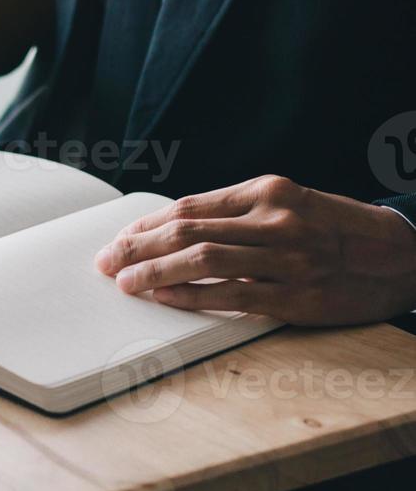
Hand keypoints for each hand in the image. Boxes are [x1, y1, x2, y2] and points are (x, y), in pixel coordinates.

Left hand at [95, 175, 415, 325]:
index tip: (118, 239)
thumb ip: (237, 213)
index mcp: (268, 192)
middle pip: (186, 232)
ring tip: (125, 282)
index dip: (146, 226)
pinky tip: (164, 298)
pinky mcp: (298, 295)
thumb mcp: (290, 204)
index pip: (189, 208)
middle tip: (105, 262)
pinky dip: (190, 296)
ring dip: (154, 272)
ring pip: (203, 261)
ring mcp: (287, 258)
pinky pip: (232, 295)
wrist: (404, 254)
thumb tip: (174, 228)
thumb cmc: (336, 229)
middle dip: (137, 248)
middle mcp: (275, 220)